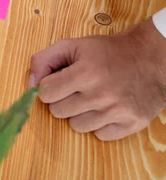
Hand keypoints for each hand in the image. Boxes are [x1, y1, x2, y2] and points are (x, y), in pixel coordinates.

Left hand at [29, 19, 165, 140]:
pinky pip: (99, 135)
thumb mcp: (73, 46)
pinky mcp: (131, 124)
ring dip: (79, 113)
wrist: (150, 58)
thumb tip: (30, 84)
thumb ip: (44, 60)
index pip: (45, 93)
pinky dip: (100, 124)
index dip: (49, 86)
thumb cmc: (107, 52)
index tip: (58, 80)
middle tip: (76, 88)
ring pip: (76, 126)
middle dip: (62, 99)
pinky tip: (106, 107)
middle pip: (58, 112)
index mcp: (84, 73)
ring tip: (92, 97)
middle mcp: (101, 95)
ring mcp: (117, 112)